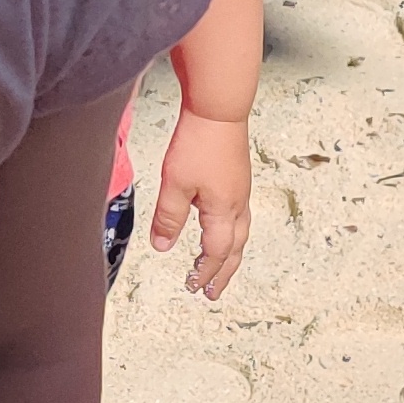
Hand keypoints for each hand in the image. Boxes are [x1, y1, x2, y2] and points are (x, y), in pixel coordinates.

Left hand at [149, 110, 253, 300]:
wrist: (219, 110)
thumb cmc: (200, 142)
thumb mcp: (175, 184)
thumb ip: (169, 217)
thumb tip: (162, 246)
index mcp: (223, 211)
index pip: (215, 253)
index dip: (204, 273)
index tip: (194, 287)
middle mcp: (237, 205)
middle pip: (234, 250)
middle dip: (222, 273)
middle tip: (212, 292)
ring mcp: (240, 191)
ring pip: (240, 234)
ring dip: (229, 255)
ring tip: (220, 268)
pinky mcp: (238, 178)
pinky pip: (240, 218)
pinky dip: (232, 234)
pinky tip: (222, 229)